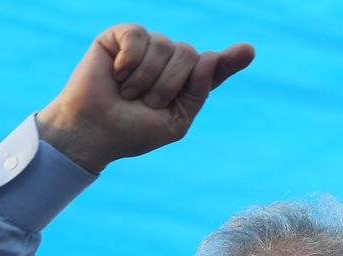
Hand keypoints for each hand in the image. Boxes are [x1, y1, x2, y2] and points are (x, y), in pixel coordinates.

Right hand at [36, 24, 253, 172]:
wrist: (94, 131)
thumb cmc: (133, 132)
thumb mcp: (175, 122)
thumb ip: (197, 93)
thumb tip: (208, 55)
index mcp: (186, 86)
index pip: (213, 68)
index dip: (231, 60)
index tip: (248, 51)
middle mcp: (170, 62)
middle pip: (190, 55)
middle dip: (169, 85)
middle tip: (146, 104)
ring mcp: (147, 47)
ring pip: (165, 45)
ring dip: (146, 79)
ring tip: (128, 94)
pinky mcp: (122, 37)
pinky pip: (139, 36)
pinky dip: (129, 61)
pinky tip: (116, 73)